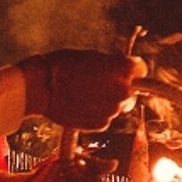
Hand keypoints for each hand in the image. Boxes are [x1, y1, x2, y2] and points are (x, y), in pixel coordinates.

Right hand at [20, 51, 143, 129]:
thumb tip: (119, 72)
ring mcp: (113, 110)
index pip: (140, 69)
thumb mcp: (92, 56)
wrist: (41, 87)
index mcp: (124, 70)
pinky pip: (104, 119)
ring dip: (106, 102)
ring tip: (83, 96)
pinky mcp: (101, 125)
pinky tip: (80, 107)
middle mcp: (124, 91)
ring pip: (116, 106)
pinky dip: (96, 114)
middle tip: (99, 85)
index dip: (131, 70)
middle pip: (131, 91)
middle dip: (119, 89)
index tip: (124, 71)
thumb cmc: (62, 66)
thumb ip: (112, 66)